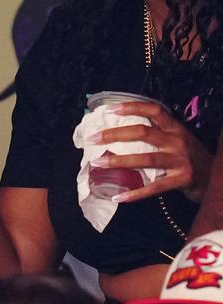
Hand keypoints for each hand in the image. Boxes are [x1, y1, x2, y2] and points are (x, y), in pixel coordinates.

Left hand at [93, 100, 211, 202]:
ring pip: (146, 158)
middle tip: (93, 139)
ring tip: (98, 164)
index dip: (132, 107)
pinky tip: (119, 196)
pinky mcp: (182, 180)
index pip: (154, 110)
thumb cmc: (189, 158)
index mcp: (175, 128)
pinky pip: (154, 187)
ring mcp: (181, 160)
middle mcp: (178, 141)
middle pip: (143, 132)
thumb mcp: (176, 141)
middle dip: (115, 134)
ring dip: (119, 161)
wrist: (217, 179)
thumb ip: (155, 136)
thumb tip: (116, 134)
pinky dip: (135, 193)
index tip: (109, 109)